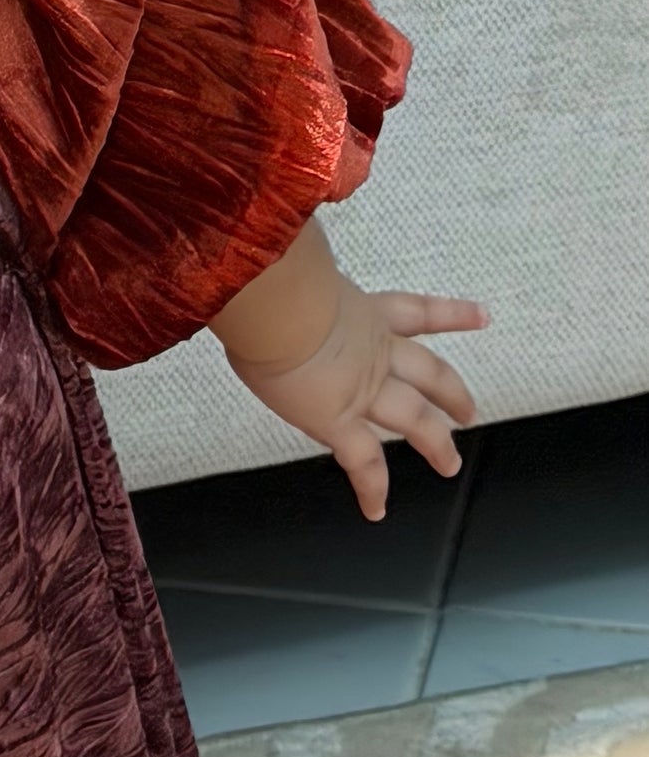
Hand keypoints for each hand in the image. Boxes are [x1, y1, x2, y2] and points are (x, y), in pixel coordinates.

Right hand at [222, 276, 488, 520]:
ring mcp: (365, 389)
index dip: (452, 314)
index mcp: (363, 312)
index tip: (481, 317)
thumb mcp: (296, 266)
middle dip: (451, 393)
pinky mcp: (341, 421)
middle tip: (468, 410)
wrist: (277, 309)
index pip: (417, 312)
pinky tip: (377, 510)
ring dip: (435, 442)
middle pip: (428, 373)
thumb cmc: (276, 281)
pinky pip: (362, 463)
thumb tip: (280, 246)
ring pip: (414, 420)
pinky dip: (371, 489)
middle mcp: (374, 352)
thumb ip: (300, 264)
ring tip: (450, 462)